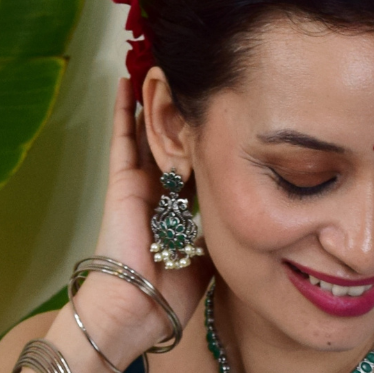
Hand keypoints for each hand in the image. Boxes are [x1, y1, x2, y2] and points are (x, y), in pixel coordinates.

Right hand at [84, 77, 209, 347]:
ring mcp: (138, 184)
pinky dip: (126, 109)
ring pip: (149, 132)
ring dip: (156, 101)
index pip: (196, 166)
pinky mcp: (122, 181)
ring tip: (163, 65)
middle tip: (194, 80)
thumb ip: (222, 231)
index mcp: (179, 211)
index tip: (223, 115)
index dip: (207, 141)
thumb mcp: (210, 256)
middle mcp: (159, 192)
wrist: (138, 307)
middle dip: (182, 113)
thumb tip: (251, 219)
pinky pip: (124, 137)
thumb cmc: (172, 294)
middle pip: (172, 142)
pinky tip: (131, 80)